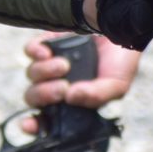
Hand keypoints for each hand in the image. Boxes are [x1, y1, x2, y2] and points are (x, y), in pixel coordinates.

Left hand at [19, 31, 141, 134]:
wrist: (122, 27)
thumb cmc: (121, 60)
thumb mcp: (117, 85)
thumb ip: (97, 96)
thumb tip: (71, 97)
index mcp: (73, 101)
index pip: (47, 119)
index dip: (35, 124)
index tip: (30, 124)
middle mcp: (58, 84)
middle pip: (34, 97)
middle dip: (44, 95)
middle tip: (62, 87)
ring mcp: (50, 64)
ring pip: (32, 75)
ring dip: (45, 72)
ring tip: (64, 65)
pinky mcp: (48, 43)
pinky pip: (30, 51)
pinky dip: (35, 52)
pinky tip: (47, 52)